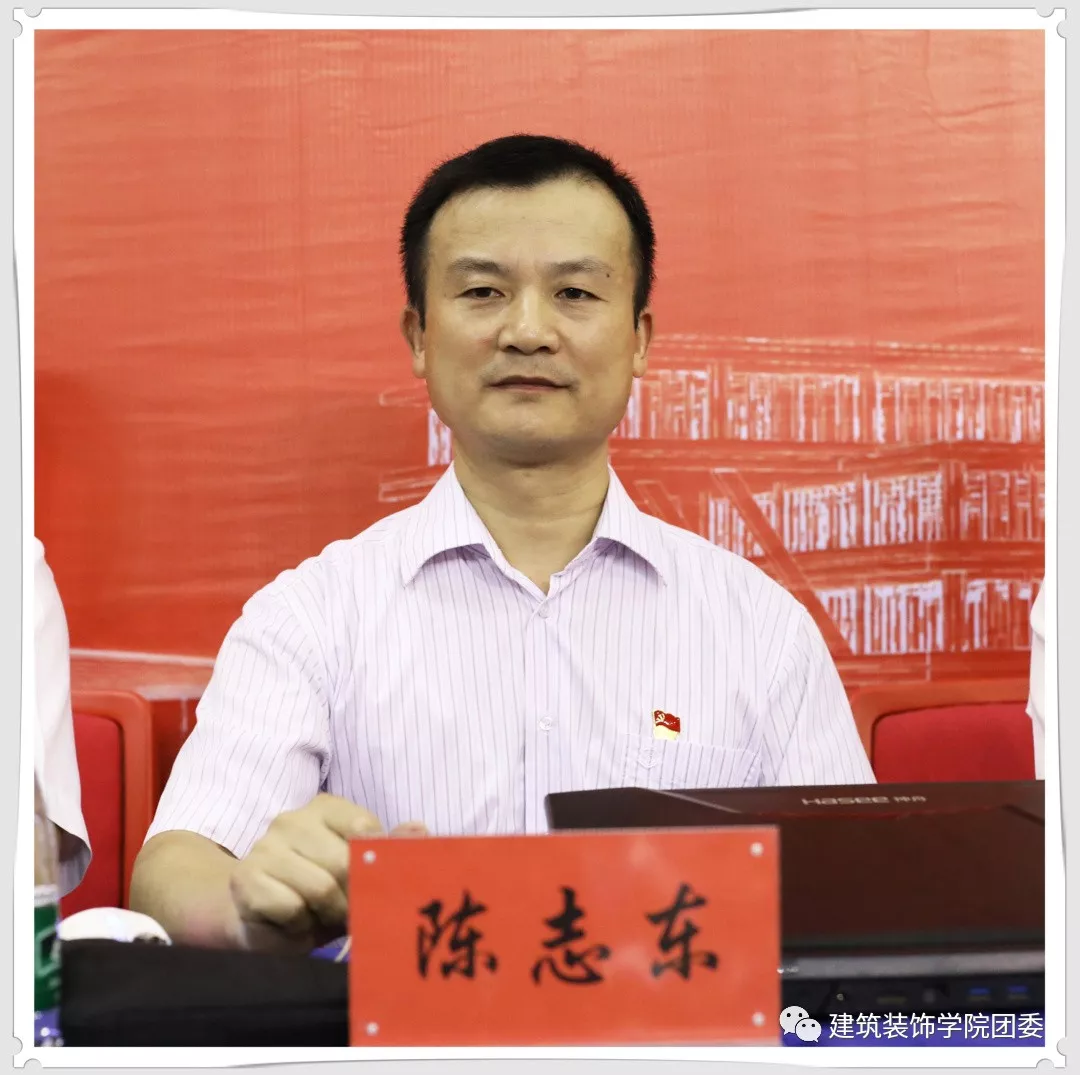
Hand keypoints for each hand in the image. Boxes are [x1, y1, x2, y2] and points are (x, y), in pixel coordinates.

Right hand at [228, 793, 426, 952]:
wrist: (257, 915)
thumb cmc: (319, 890)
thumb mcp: (358, 869)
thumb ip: (390, 849)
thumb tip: (420, 830)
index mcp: (325, 807)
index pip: (365, 828)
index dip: (375, 865)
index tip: (373, 884)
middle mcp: (292, 820)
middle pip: (345, 862)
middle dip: (354, 898)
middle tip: (350, 914)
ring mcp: (265, 847)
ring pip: (320, 888)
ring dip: (327, 915)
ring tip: (320, 917)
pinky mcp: (246, 879)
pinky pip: (292, 908)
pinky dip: (300, 927)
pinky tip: (293, 923)